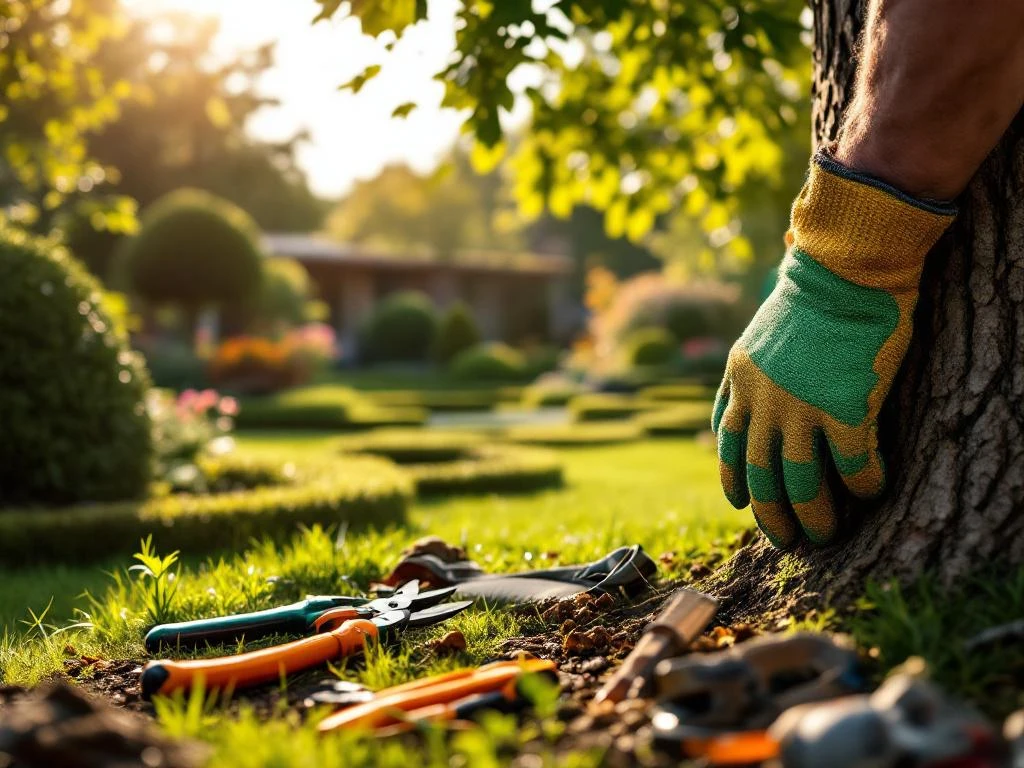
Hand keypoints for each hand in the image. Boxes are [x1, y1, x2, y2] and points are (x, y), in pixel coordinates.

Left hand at [713, 152, 954, 546]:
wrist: (844, 270)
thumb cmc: (806, 301)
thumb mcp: (751, 339)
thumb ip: (738, 380)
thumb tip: (723, 418)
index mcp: (740, 382)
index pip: (728, 446)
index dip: (732, 481)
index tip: (739, 505)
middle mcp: (764, 401)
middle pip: (759, 475)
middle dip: (770, 514)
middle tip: (786, 541)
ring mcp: (802, 408)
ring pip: (799, 481)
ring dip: (813, 515)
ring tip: (826, 536)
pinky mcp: (846, 409)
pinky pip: (852, 465)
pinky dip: (863, 485)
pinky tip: (873, 492)